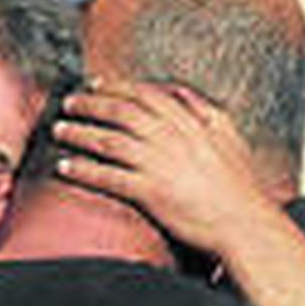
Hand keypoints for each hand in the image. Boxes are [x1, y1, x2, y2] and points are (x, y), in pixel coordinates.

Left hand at [52, 80, 280, 257]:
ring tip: (58, 130)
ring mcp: (159, 164)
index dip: (114, 87)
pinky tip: (64, 166)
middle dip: (89, 104)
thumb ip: (202, 110)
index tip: (93, 84)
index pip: (144, 95)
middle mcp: (172, 138)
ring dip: (79, 133)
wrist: (245, 222)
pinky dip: (83, 170)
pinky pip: (108, 177)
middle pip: (121, 113)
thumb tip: (179, 92)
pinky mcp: (150, 192)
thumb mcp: (228, 135)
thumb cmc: (238, 182)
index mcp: (190, 121)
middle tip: (67, 103)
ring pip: (109, 141)